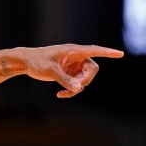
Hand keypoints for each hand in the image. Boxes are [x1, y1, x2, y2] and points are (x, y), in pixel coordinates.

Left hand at [0, 44, 124, 95]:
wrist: (26, 63)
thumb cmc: (37, 61)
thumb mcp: (50, 71)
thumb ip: (65, 80)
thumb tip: (79, 88)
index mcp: (73, 51)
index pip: (94, 50)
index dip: (107, 53)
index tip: (120, 54)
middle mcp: (76, 57)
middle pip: (92, 70)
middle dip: (85, 80)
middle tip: (74, 87)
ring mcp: (73, 66)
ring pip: (84, 79)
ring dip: (77, 88)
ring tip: (62, 93)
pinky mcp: (69, 73)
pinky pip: (76, 84)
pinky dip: (71, 90)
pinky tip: (59, 94)